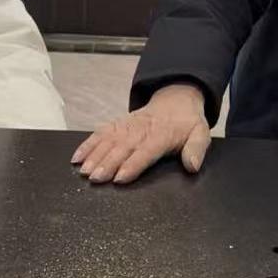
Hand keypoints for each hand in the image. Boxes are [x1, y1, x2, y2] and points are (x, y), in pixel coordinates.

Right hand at [70, 82, 210, 184]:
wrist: (176, 99)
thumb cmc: (187, 123)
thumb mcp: (201, 134)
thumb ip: (196, 149)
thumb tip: (192, 165)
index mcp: (161, 135)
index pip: (145, 151)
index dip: (132, 165)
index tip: (119, 177)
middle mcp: (141, 129)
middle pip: (122, 147)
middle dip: (107, 163)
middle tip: (95, 178)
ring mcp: (127, 125)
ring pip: (108, 139)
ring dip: (94, 155)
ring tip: (84, 171)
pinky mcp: (118, 123)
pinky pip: (100, 132)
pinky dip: (87, 143)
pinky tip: (77, 157)